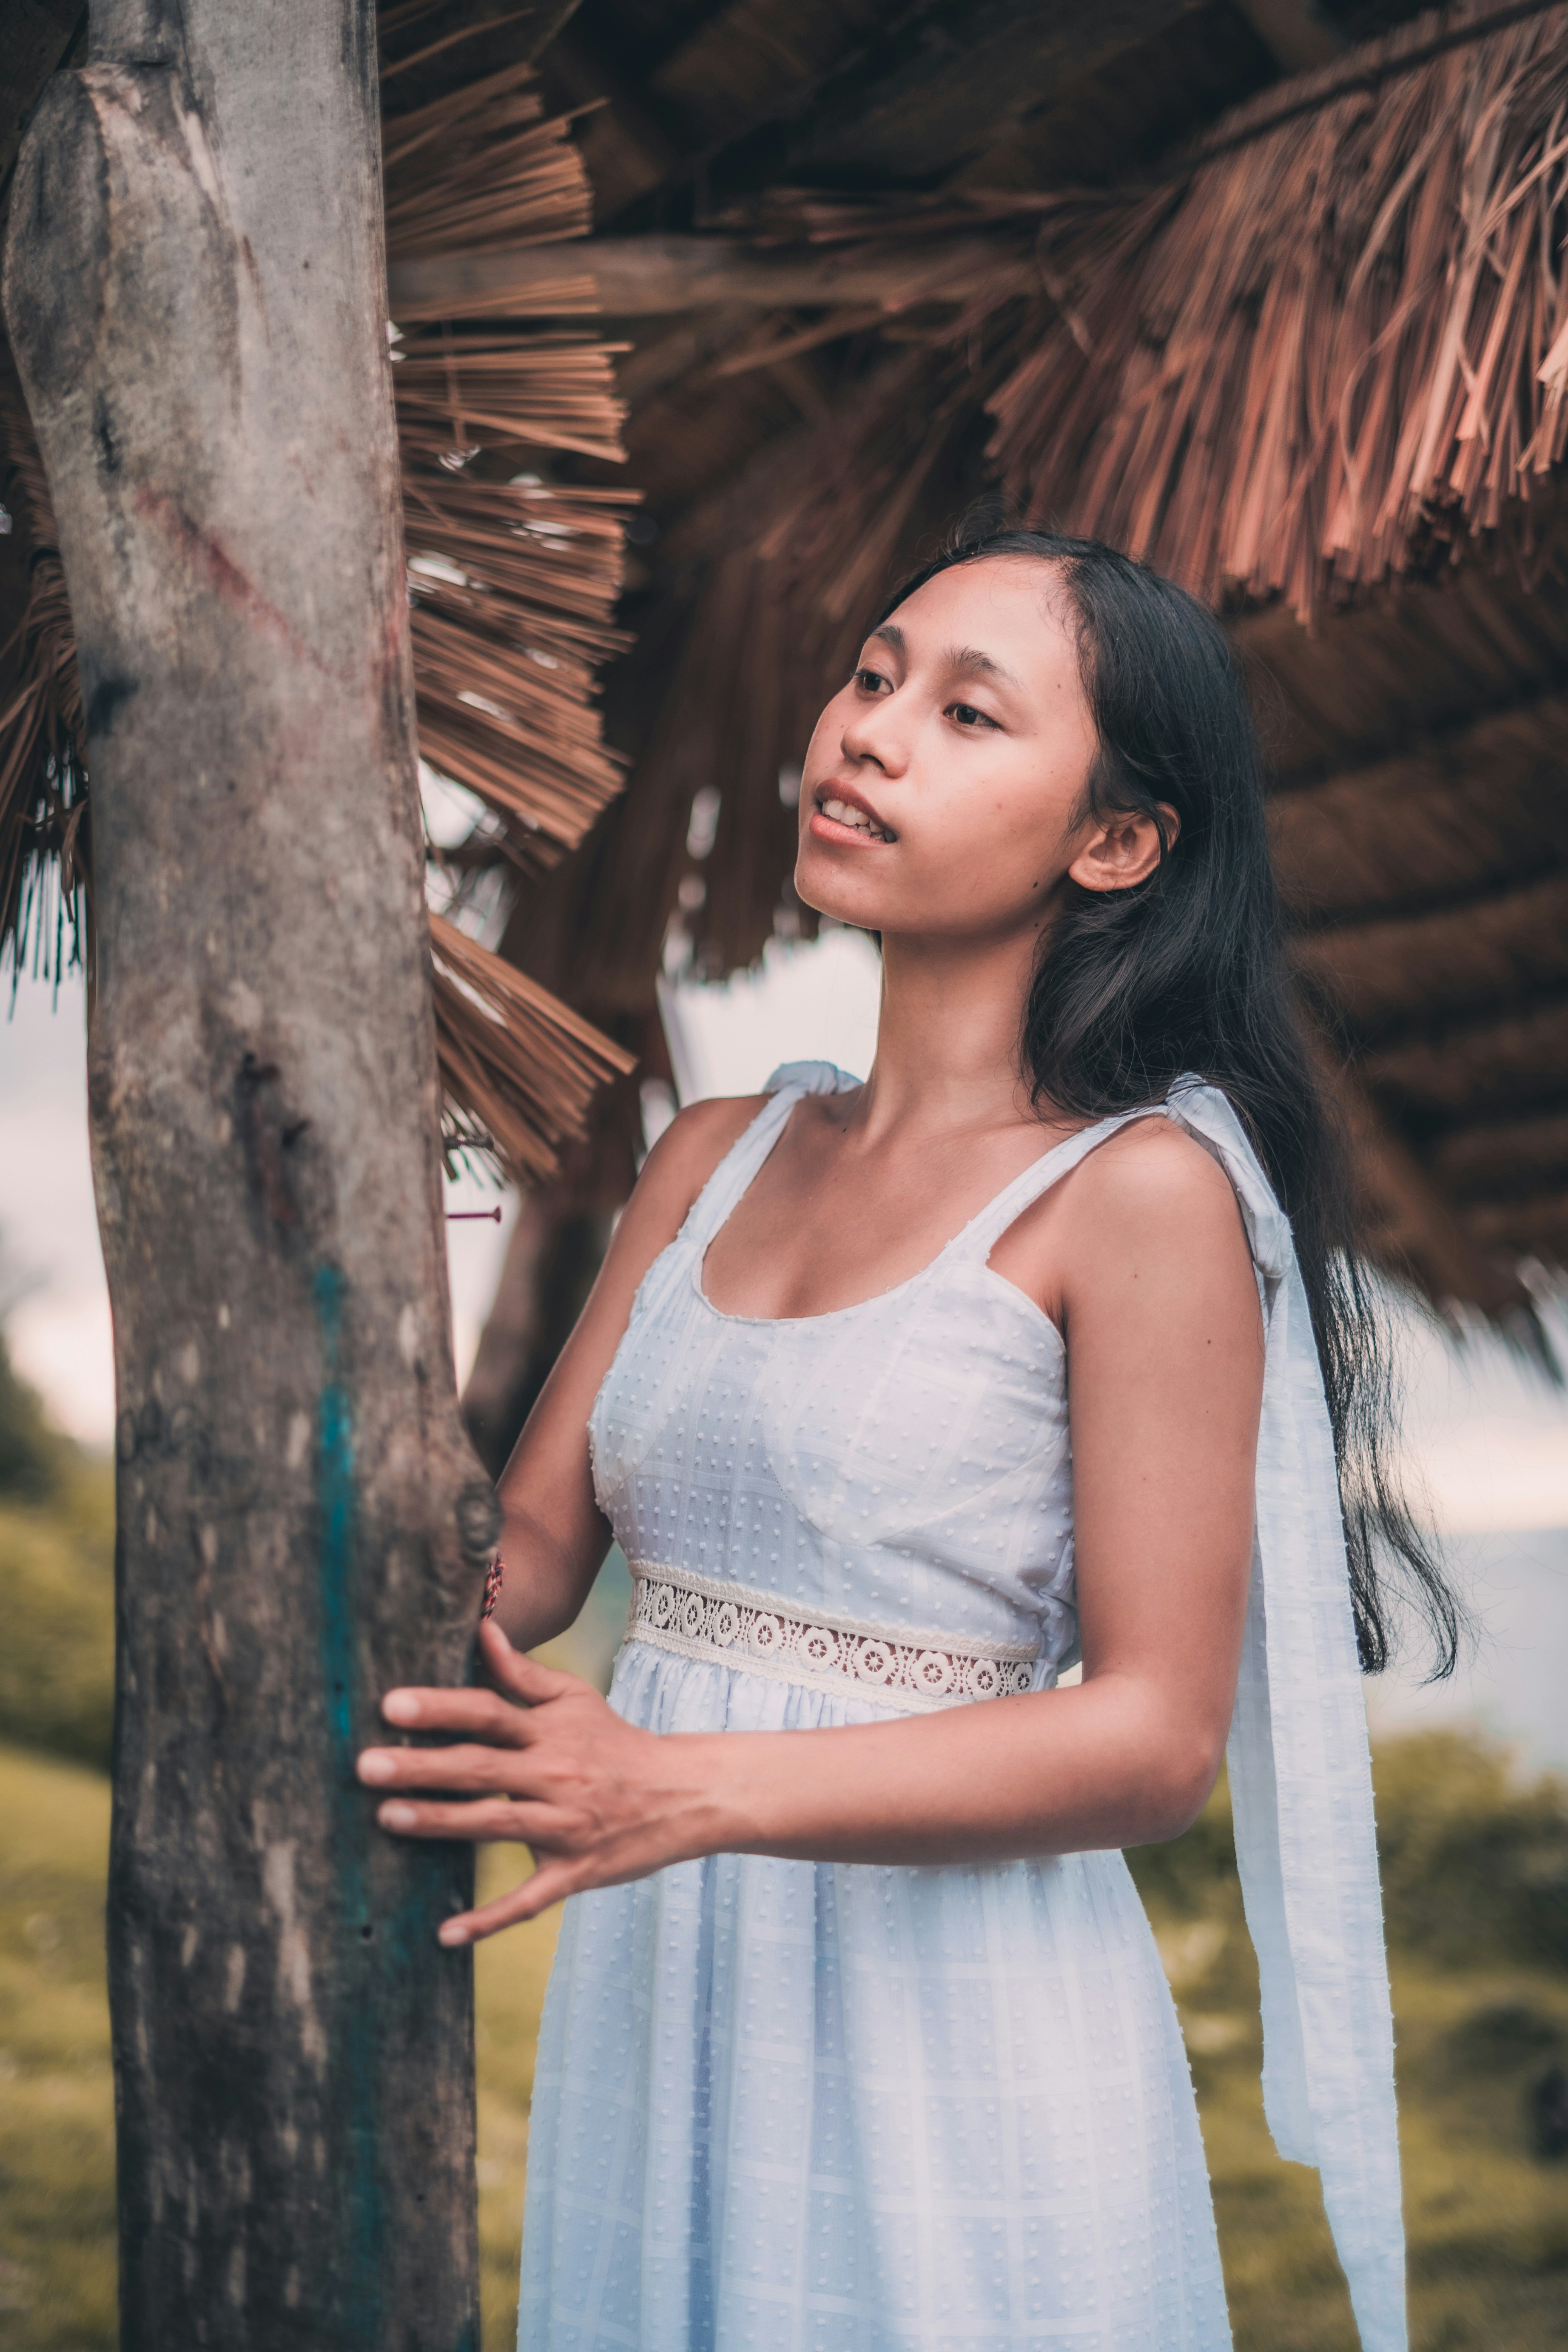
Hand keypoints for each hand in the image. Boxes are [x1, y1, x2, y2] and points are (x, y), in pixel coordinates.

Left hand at [356, 1620, 721, 1943]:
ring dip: (440, 1822)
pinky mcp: (575, 1872)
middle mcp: (555, 1776)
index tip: (391, 1704)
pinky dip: (489, 1921)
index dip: (441, 1707)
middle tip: (365, 1764)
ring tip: (387, 1817)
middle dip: (421, 1766)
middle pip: (481, 1767)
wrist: (683, 1794)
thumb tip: (480, 1630)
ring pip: (495, 1824)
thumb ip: (522, 1673)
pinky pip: (528, 1900)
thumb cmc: (616, 1743)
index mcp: (551, 1732)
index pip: (489, 1713)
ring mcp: (565, 1827)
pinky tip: (445, 1934)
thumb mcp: (575, 1700)